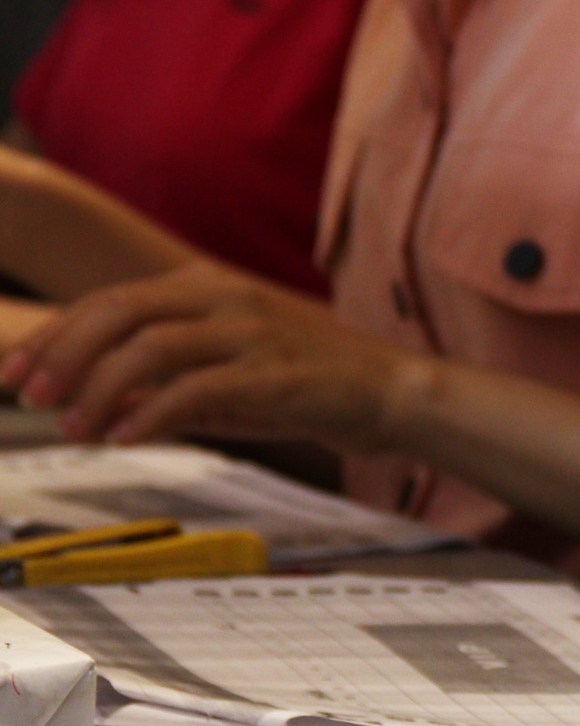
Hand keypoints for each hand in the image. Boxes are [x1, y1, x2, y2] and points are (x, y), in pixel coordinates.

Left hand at [0, 260, 420, 451]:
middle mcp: (223, 298)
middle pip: (117, 312)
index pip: (109, 301)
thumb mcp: (231, 374)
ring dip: (98, 388)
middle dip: (61, 354)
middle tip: (29, 397)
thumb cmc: (314, 385)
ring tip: (71, 427)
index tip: (15, 373)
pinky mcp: (274, 373)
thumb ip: (170, 379)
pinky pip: (196, 388)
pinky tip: (126, 437)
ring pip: (148, 348)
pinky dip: (151, 413)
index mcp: (207, 288)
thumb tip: (103, 404)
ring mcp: (250, 332)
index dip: (53, 336)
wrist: (395, 393)